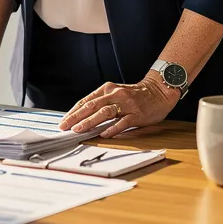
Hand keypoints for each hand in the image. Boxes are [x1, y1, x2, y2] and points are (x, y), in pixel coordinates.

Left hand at [58, 74, 179, 137]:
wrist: (159, 91)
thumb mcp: (115, 93)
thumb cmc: (134, 95)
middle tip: (65, 127)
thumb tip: (82, 117)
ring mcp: (126, 104)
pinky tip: (103, 134)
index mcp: (107, 89)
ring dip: (90, 122)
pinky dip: (112, 128)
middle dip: (76, 117)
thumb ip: (101, 102)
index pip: (86, 101)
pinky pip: (123, 122)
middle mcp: (115, 94)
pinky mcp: (137, 114)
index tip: (64, 121)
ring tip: (79, 130)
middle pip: (92, 106)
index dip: (73, 112)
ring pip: (104, 113)